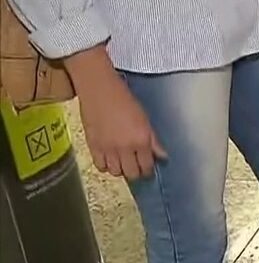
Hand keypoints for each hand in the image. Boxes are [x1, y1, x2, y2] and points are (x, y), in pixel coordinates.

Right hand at [65, 46, 165, 179]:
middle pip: (132, 173)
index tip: (147, 168)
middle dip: (136, 172)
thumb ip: (153, 140)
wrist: (98, 89)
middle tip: (135, 166)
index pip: (147, 166)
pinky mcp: (92, 145)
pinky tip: (108, 159)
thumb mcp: (145, 119)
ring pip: (116, 172)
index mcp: (140, 140)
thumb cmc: (123, 99)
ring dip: (120, 170)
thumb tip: (162, 156)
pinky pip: (100, 166)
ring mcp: (107, 148)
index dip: (148, 170)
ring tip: (122, 162)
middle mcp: (124, 147)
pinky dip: (105, 166)